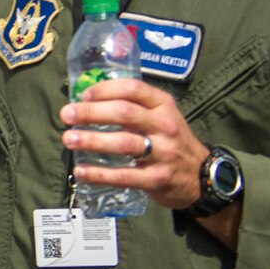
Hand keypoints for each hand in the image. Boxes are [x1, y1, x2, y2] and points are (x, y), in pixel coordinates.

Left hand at [60, 78, 240, 244]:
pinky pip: (123, 175)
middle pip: (124, 113)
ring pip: (123, 143)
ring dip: (91, 140)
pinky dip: (99, 173)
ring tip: (69, 139)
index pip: (133, 89)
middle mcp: (165, 126)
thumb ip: (135, 108)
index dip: (105, 90)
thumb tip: (88, 100)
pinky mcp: (157, 179)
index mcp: (164, 106)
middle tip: (67, 115)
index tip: (83, 95)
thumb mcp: (162, 117)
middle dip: (91, 113)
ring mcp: (163, 153)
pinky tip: (81, 170)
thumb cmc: (172, 142)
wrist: (202, 176)